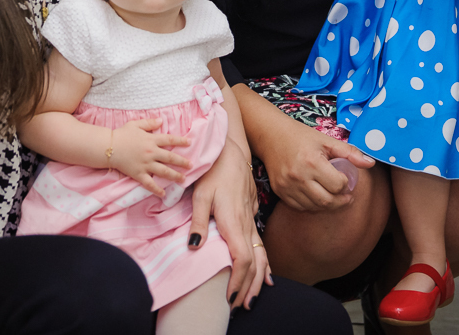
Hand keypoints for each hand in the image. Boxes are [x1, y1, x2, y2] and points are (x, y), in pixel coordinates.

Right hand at [109, 118, 191, 195]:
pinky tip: (163, 193)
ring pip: (164, 171)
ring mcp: (145, 164)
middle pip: (170, 157)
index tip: (190, 143)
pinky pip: (149, 183)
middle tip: (191, 165)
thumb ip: (149, 123)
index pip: (170, 139)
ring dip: (175, 176)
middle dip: (182, 162)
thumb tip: (161, 121)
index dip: (181, 141)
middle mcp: (151, 152)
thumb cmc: (121, 134)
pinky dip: (157, 189)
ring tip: (183, 179)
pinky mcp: (138, 174)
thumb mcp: (136, 124)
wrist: (108, 147)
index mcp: (151, 139)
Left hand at [188, 139, 271, 308]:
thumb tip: (194, 246)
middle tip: (240, 307)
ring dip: (257, 279)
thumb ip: (198, 220)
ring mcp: (252, 220)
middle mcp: (246, 224)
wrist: (233, 151)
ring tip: (252, 299)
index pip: (242, 259)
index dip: (238, 281)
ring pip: (261, 256)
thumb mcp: (200, 193)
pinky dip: (263, 264)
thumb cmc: (214, 171)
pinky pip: (261, 246)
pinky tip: (264, 275)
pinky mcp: (252, 217)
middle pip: (254, 263)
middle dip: (248, 287)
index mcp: (233, 221)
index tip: (230, 298)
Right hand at [261, 118, 375, 211]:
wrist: (271, 136)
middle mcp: (298, 176)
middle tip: (347, 197)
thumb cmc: (301, 136)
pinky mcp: (280, 192)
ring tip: (333, 196)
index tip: (347, 180)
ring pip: (314, 207)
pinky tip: (317, 196)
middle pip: (327, 202)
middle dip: (341, 201)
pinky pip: (300, 207)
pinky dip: (312, 205)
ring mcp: (287, 186)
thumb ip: (349, 152)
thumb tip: (371, 163)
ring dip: (327, 205)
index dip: (346, 184)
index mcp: (312, 161)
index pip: (338, 185)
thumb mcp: (326, 140)